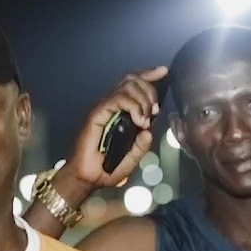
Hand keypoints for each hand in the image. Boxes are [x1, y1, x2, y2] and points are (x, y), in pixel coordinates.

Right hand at [57, 66, 166, 190]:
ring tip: (145, 119)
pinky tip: (139, 120)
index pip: (134, 84)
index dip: (149, 74)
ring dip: (143, 100)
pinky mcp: (97, 113)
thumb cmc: (106, 169)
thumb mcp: (132, 158)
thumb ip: (142, 145)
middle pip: (132, 80)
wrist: (87, 178)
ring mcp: (103, 108)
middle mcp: (111, 106)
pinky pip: (118, 99)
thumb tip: (149, 130)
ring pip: (127, 86)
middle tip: (154, 110)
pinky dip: (133, 106)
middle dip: (149, 90)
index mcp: (120, 112)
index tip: (164, 71)